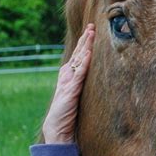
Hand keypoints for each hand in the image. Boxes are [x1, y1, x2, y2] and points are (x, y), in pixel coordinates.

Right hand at [42, 24, 94, 143]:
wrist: (57, 129)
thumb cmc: (68, 115)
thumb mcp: (77, 97)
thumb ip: (83, 87)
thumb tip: (98, 80)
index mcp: (68, 78)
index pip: (77, 57)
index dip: (84, 44)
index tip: (91, 31)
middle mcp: (67, 77)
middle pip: (77, 54)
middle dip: (85, 40)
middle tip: (92, 26)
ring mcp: (68, 83)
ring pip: (77, 60)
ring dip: (85, 46)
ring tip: (91, 33)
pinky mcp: (70, 91)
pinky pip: (78, 74)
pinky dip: (83, 63)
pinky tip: (88, 54)